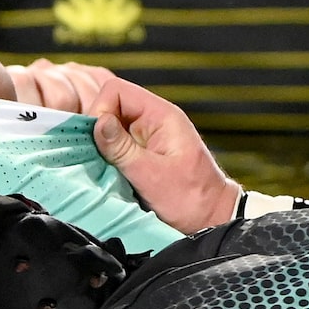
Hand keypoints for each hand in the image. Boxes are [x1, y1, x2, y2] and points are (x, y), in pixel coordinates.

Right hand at [23, 62, 239, 231]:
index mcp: (162, 116)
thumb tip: (97, 122)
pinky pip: (117, 141)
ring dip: (102, 143)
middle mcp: (155, 119)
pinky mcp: (144, 149)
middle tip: (98, 154)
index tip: (96, 138)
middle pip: (111, 105)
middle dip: (98, 128)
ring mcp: (149, 134)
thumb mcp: (151, 175)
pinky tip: (111, 169)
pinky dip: (108, 153)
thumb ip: (122, 148)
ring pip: (111, 124)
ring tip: (105, 164)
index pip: (117, 91)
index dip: (100, 109)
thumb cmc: (190, 198)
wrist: (212, 218)